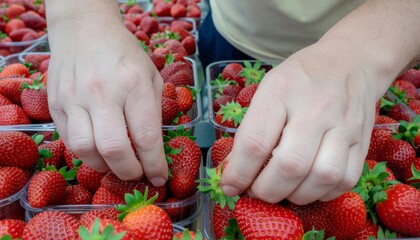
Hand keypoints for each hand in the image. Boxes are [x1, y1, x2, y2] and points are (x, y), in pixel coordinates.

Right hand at [47, 16, 166, 184]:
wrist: (84, 30)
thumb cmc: (125, 54)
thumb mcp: (151, 75)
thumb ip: (155, 110)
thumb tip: (155, 148)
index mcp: (134, 83)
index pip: (146, 136)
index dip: (154, 164)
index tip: (159, 177)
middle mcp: (102, 91)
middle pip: (114, 149)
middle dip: (129, 172)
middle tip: (137, 174)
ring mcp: (74, 97)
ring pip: (86, 150)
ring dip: (104, 167)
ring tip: (117, 164)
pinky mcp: (56, 103)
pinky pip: (69, 140)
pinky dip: (87, 154)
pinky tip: (99, 150)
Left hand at [220, 42, 380, 203]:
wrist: (350, 61)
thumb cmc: (300, 78)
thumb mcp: (267, 90)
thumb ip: (251, 129)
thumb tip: (234, 171)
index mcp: (281, 91)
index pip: (255, 142)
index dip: (238, 173)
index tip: (229, 186)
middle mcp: (316, 108)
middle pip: (290, 165)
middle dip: (266, 191)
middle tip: (256, 191)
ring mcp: (344, 125)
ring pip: (322, 177)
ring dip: (295, 196)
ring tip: (282, 190)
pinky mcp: (363, 140)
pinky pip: (345, 181)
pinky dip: (322, 193)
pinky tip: (308, 186)